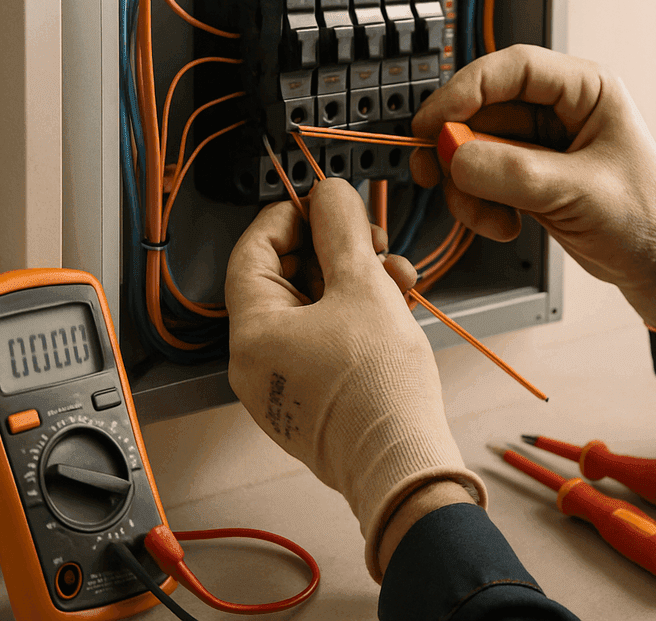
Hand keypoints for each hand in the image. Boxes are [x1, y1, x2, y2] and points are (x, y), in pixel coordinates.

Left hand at [224, 178, 485, 581]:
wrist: (403, 461)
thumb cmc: (378, 389)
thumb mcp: (364, 285)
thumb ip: (341, 229)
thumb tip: (329, 194)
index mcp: (252, 333)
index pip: (252, 252)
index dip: (288, 218)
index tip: (322, 205)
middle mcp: (257, 363)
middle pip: (285, 281)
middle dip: (334, 252)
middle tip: (370, 242)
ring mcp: (282, 387)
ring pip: (311, 312)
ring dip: (353, 283)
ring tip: (396, 279)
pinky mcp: (311, 404)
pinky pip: (323, 343)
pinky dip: (354, 319)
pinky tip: (392, 311)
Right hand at [410, 45, 655, 331]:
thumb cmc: (648, 221)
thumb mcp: (580, 193)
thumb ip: (515, 174)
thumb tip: (456, 158)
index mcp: (586, 90)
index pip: (513, 68)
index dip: (466, 89)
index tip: (434, 122)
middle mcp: (559, 110)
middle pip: (483, 108)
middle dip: (456, 145)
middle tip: (434, 172)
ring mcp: (540, 145)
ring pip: (474, 147)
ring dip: (468, 186)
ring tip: (488, 219)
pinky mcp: (527, 177)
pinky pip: (481, 178)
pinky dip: (479, 205)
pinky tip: (505, 227)